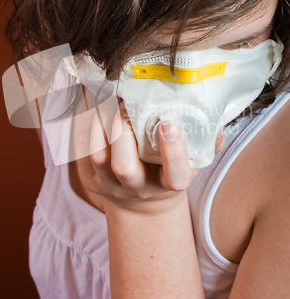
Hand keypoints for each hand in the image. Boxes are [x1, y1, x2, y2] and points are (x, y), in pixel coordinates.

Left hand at [73, 94, 225, 216]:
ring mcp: (109, 184)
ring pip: (98, 156)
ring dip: (100, 123)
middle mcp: (137, 187)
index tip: (170, 124)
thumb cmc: (168, 172)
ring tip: (106, 97)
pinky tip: (91, 102)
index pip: (175, 176)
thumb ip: (208, 142)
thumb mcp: (193, 163)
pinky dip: (85, 123)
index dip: (174, 152)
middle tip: (126, 104)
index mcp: (168, 185)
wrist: (140, 201)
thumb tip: (216, 121)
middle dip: (123, 132)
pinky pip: (81, 148)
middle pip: (124, 167)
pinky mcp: (88, 177)